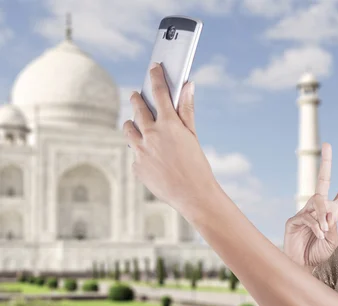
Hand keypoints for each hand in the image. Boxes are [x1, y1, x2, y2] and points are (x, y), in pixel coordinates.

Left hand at [123, 62, 216, 212]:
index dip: (156, 76)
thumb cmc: (197, 165)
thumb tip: (188, 86)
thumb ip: (187, 109)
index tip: (154, 67)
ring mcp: (140, 151)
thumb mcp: (193, 135)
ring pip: (128, 129)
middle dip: (136, 98)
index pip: (159, 92)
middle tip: (137, 95)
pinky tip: (153, 157)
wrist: (193, 196)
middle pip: (137, 107)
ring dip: (133, 124)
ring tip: (140, 126)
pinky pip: (135, 153)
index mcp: (168, 124)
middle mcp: (150, 135)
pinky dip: (141, 151)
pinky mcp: (136, 167)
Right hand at [283, 143, 337, 266]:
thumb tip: (327, 212)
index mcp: (333, 213)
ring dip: (323, 216)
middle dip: (326, 162)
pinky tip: (319, 234)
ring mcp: (304, 212)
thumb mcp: (333, 241)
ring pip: (317, 202)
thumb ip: (332, 225)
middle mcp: (318, 209)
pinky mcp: (293, 220)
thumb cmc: (320, 257)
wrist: (306, 270)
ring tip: (324, 232)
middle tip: (327, 144)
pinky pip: (308, 216)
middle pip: (322, 181)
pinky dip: (316, 225)